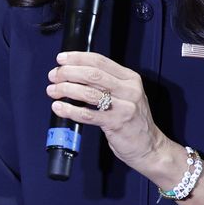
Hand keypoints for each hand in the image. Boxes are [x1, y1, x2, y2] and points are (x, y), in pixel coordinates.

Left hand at [47, 51, 168, 175]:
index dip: (77, 58)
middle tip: (54, 76)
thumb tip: (74, 72)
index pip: (100, 61)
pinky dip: (70, 110)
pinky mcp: (117, 124)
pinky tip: (59, 108)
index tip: (61, 59)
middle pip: (92, 75)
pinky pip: (88, 115)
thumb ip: (106, 82)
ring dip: (66, 90)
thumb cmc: (132, 119)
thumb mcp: (126, 94)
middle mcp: (129, 90)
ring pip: (89, 93)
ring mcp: (124, 107)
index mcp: (130, 78)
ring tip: (53, 91)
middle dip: (68, 73)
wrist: (150, 147)